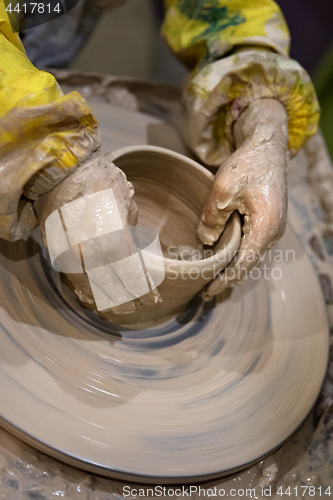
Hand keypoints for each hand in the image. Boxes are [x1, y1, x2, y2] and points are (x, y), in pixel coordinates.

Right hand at [35, 150, 160, 313]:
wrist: (60, 173)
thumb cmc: (98, 182)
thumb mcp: (125, 204)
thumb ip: (130, 233)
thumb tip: (133, 252)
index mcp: (111, 241)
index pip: (130, 277)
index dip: (142, 291)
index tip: (153, 298)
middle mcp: (90, 255)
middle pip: (111, 288)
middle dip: (127, 299)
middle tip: (138, 305)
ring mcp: (70, 257)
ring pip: (91, 289)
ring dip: (107, 299)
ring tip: (120, 304)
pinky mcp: (57, 255)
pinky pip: (73, 280)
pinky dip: (86, 291)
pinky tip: (96, 296)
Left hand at [198, 99, 288, 299]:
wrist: (267, 146)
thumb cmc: (247, 164)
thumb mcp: (223, 189)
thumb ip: (212, 218)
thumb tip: (205, 240)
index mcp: (265, 227)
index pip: (243, 264)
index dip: (225, 280)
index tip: (207, 291)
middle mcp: (273, 232)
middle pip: (249, 264)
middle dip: (228, 279)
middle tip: (205, 291)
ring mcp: (273, 228)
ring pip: (251, 256)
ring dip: (232, 268)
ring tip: (211, 279)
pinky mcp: (268, 222)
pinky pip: (252, 245)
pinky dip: (237, 256)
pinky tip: (223, 258)